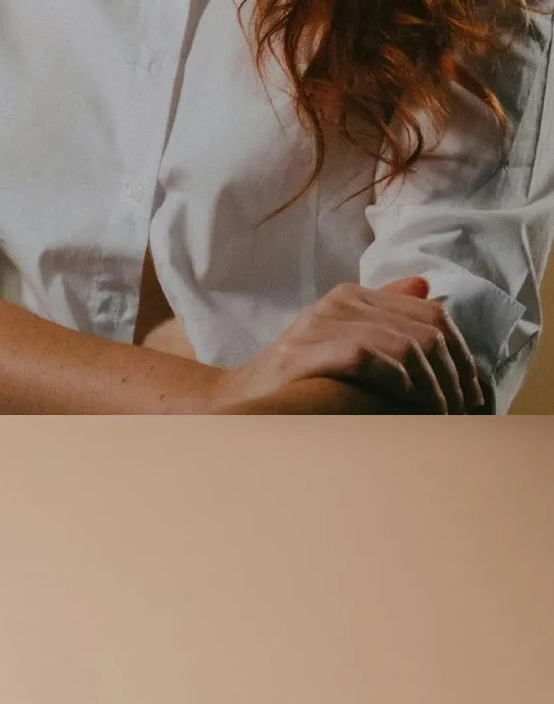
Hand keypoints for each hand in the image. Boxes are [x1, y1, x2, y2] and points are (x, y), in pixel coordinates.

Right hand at [210, 276, 488, 414]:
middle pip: (426, 330)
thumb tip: (426, 287)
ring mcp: (319, 323)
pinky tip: (402, 403)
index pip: (432, 315)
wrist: (233, 407)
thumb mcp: (341, 343)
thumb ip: (383, 316)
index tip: (470, 396)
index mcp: (351, 296)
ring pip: (406, 345)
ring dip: (431, 386)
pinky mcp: (305, 350)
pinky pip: (369, 356)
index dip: (462, 357)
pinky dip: (396, 381)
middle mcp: (338, 301)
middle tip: (459, 413)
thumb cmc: (295, 384)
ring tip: (437, 416)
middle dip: (452, 375)